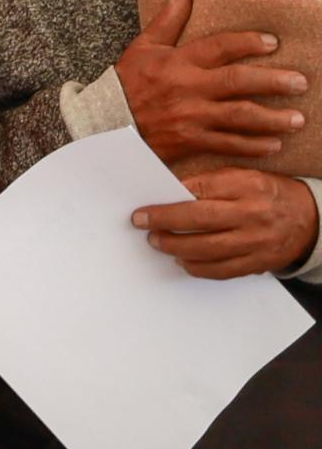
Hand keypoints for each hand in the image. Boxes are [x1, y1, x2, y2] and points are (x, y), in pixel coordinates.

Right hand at [119, 0, 309, 169]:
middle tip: (300, 82)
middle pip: (236, 82)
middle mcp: (187, 88)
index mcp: (177, 62)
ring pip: (239, 117)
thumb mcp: (144, 46)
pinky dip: (253, 146)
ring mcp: (190, 116)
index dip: (247, 43)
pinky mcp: (190, 141)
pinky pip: (228, 144)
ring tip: (297, 119)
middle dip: (272, 82)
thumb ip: (168, 20)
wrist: (106, 122)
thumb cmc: (128, 82)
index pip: (218, 47)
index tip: (272, 42)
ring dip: (272, 119)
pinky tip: (274, 145)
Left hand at [138, 166, 321, 281]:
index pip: (199, 191)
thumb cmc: (267, 193)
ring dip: (176, 248)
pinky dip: (199, 268)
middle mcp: (252, 214)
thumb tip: (167, 195)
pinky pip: (223, 270)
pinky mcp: (259, 262)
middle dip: (165, 224)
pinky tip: (184, 261)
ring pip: (209, 250)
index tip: (143, 207)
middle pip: (200, 220)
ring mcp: (257, 241)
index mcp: (246, 186)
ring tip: (158, 243)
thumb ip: (209, 184)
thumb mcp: (243, 177)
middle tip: (142, 225)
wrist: (310, 218)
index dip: (167, 201)